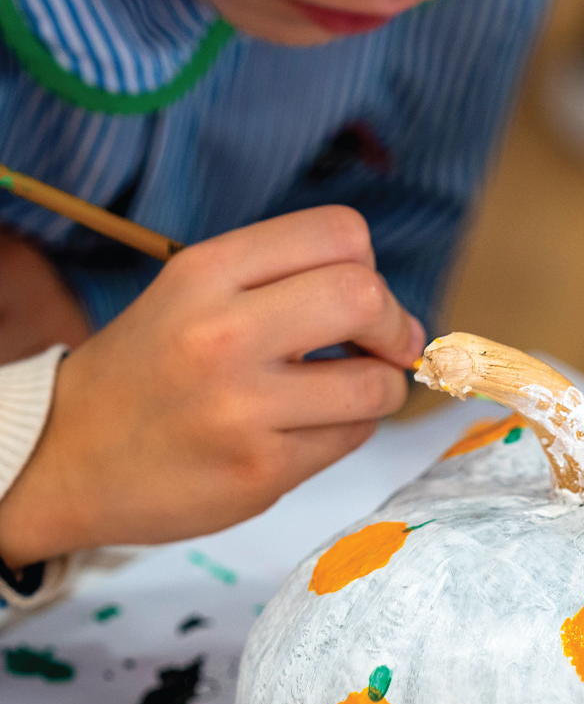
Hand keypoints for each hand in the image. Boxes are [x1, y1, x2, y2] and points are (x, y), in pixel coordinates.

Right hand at [0, 206, 422, 566]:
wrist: (66, 458)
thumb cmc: (148, 373)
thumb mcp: (191, 298)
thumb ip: (279, 284)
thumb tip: (391, 310)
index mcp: (205, 271)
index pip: (339, 233)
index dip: (371, 268)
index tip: (367, 303)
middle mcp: (222, 333)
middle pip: (365, 296)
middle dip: (397, 326)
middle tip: (390, 348)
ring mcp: (241, 407)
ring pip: (374, 384)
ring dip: (381, 390)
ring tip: (349, 397)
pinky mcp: (260, 470)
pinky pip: (350, 439)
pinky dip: (348, 431)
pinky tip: (310, 430)